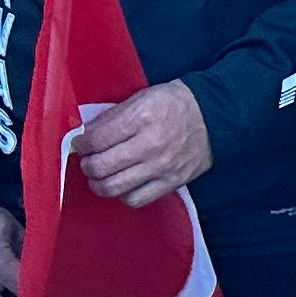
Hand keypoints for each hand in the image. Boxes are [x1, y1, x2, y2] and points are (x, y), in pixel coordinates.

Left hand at [73, 81, 211, 207]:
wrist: (215, 116)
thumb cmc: (176, 102)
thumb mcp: (143, 97)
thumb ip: (113, 116)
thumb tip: (87, 134)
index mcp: (142, 117)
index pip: (97, 139)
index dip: (82, 144)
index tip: (80, 143)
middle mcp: (150, 144)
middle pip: (101, 167)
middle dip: (87, 165)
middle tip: (87, 160)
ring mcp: (161, 167)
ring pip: (114, 188)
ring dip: (99, 184)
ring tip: (99, 176)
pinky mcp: (171, 183)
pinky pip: (136, 199)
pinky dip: (122, 195)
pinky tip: (121, 184)